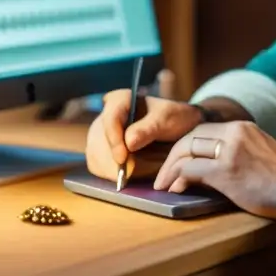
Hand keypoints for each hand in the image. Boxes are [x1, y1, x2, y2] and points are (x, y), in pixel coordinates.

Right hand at [85, 69, 203, 181]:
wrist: (179, 127)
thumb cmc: (174, 118)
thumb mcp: (166, 119)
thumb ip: (148, 129)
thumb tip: (129, 143)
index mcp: (120, 100)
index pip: (110, 120)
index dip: (114, 141)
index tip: (122, 159)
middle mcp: (106, 115)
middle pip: (98, 141)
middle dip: (112, 160)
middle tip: (129, 175)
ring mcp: (101, 133)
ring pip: (96, 155)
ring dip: (112, 169)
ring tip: (134, 173)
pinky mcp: (102, 150)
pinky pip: (98, 165)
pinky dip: (110, 174)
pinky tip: (127, 175)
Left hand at [153, 120, 275, 219]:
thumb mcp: (260, 153)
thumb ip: (237, 151)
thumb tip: (209, 166)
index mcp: (242, 127)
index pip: (203, 130)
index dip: (185, 147)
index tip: (177, 161)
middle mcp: (234, 132)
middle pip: (190, 137)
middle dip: (173, 157)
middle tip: (164, 174)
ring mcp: (229, 150)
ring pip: (186, 151)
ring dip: (170, 169)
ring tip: (164, 184)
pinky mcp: (225, 170)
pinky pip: (190, 170)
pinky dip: (178, 179)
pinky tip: (175, 189)